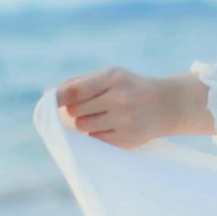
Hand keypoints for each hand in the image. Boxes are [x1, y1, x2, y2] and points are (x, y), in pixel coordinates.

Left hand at [56, 67, 214, 148]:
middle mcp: (120, 99)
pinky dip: (97, 133)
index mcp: (114, 78)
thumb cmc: (131, 87)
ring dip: (85, 122)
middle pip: (75, 111)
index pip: (75, 91)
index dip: (57, 98)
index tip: (48, 102)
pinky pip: (95, 139)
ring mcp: (125, 121)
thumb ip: (79, 83)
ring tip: (101, 115)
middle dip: (75, 109)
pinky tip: (112, 125)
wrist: (168, 104)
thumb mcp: (111, 75)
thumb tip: (48, 94)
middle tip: (89, 106)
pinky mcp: (127, 140)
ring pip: (82, 126)